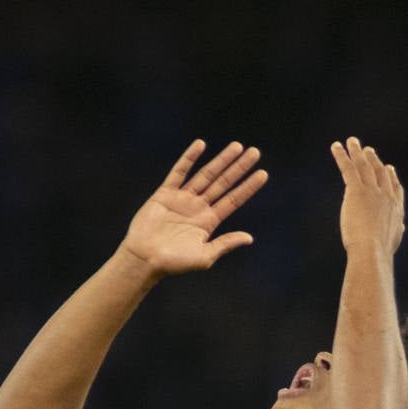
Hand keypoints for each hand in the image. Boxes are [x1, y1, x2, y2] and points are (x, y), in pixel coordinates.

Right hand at [120, 140, 264, 277]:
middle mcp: (198, 207)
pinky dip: (189, 158)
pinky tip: (201, 145)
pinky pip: (179, 172)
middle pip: (223, 183)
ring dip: (221, 160)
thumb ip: (225, 244)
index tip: (263, 174)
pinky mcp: (165, 194)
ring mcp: (182, 198)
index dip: (248, 187)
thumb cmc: (174, 263)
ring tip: (237, 146)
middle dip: (239, 167)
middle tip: (255, 152)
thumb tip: (249, 237)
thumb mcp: (205, 256)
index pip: (233, 199)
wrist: (145, 259)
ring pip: (206, 174)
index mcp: (209, 222)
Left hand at [332, 138, 404, 258]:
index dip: (391, 176)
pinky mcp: (356, 190)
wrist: (373, 251)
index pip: (395, 187)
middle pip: (380, 172)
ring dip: (358, 152)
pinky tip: (336, 146)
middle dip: (374, 160)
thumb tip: (402, 228)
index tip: (389, 168)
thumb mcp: (394, 239)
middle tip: (368, 150)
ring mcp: (371, 191)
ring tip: (352, 142)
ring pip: (364, 166)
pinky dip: (342, 156)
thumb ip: (397, 230)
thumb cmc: (381, 251)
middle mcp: (385, 195)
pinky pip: (348, 168)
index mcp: (395, 208)